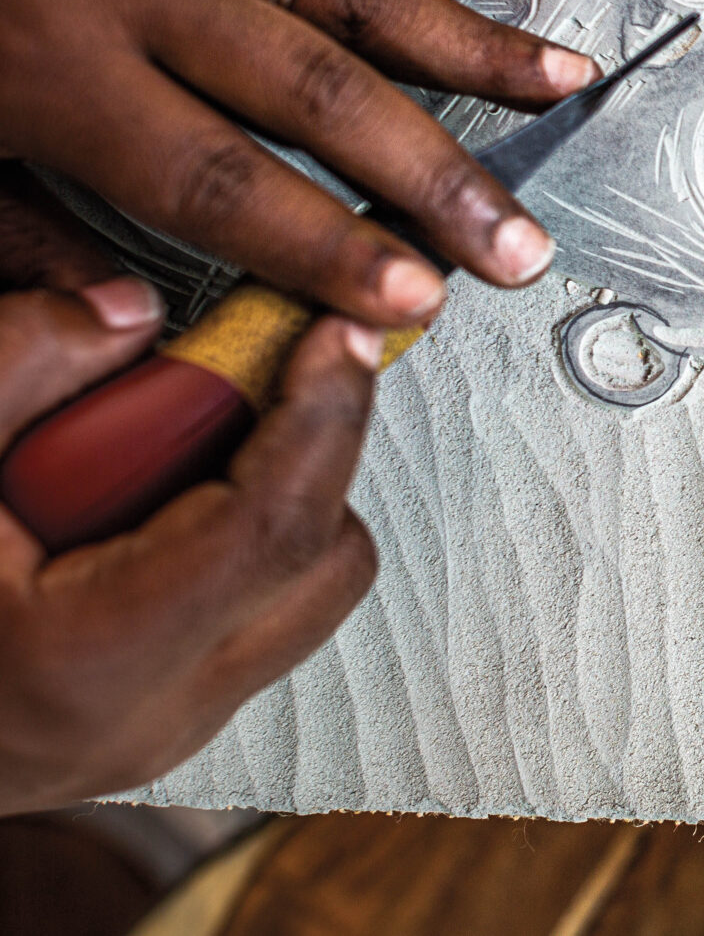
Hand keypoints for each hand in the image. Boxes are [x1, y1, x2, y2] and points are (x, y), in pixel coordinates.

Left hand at [0, 0, 601, 328]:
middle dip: (435, 176)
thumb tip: (136, 326)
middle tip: (516, 242)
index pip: (222, 181)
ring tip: (558, 88)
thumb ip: (26, 243)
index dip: (328, 247)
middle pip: (318, 91)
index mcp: (54, 70)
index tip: (414, 301)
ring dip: (469, 46)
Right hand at [0, 171, 380, 812]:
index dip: (325, 415)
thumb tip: (126, 310)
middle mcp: (156, 711)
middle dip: (308, 455)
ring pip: (304, 593)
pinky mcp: (167, 718)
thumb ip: (14, 369)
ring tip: (163, 445)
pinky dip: (231, 541)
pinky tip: (139, 499)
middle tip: (241, 377)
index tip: (336, 334)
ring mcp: (169, 728)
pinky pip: (255, 615)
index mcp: (95, 656)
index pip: (277, 526)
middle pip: (325, 561)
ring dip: (270, 498)